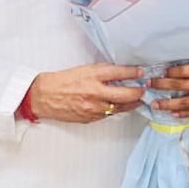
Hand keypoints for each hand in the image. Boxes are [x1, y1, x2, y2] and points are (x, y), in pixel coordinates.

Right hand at [28, 64, 144, 123]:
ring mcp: (94, 107)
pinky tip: (120, 106)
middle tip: (144, 89)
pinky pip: (109, 114)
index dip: (133, 72)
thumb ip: (101, 72)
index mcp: (93, 76)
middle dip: (138, 91)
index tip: (141, 72)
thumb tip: (119, 72)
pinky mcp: (91, 118)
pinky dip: (116, 109)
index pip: (120, 72)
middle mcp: (95, 92)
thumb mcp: (83, 70)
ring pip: (120, 107)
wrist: (44, 97)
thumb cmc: (61, 82)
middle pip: (125, 93)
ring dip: (131, 103)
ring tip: (137, 99)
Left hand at [150, 52, 188, 117]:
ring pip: (185, 101)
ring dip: (168, 103)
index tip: (158, 71)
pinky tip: (175, 113)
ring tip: (155, 105)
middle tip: (148, 86)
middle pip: (180, 85)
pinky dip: (185, 112)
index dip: (169, 72)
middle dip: (162, 86)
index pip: (184, 70)